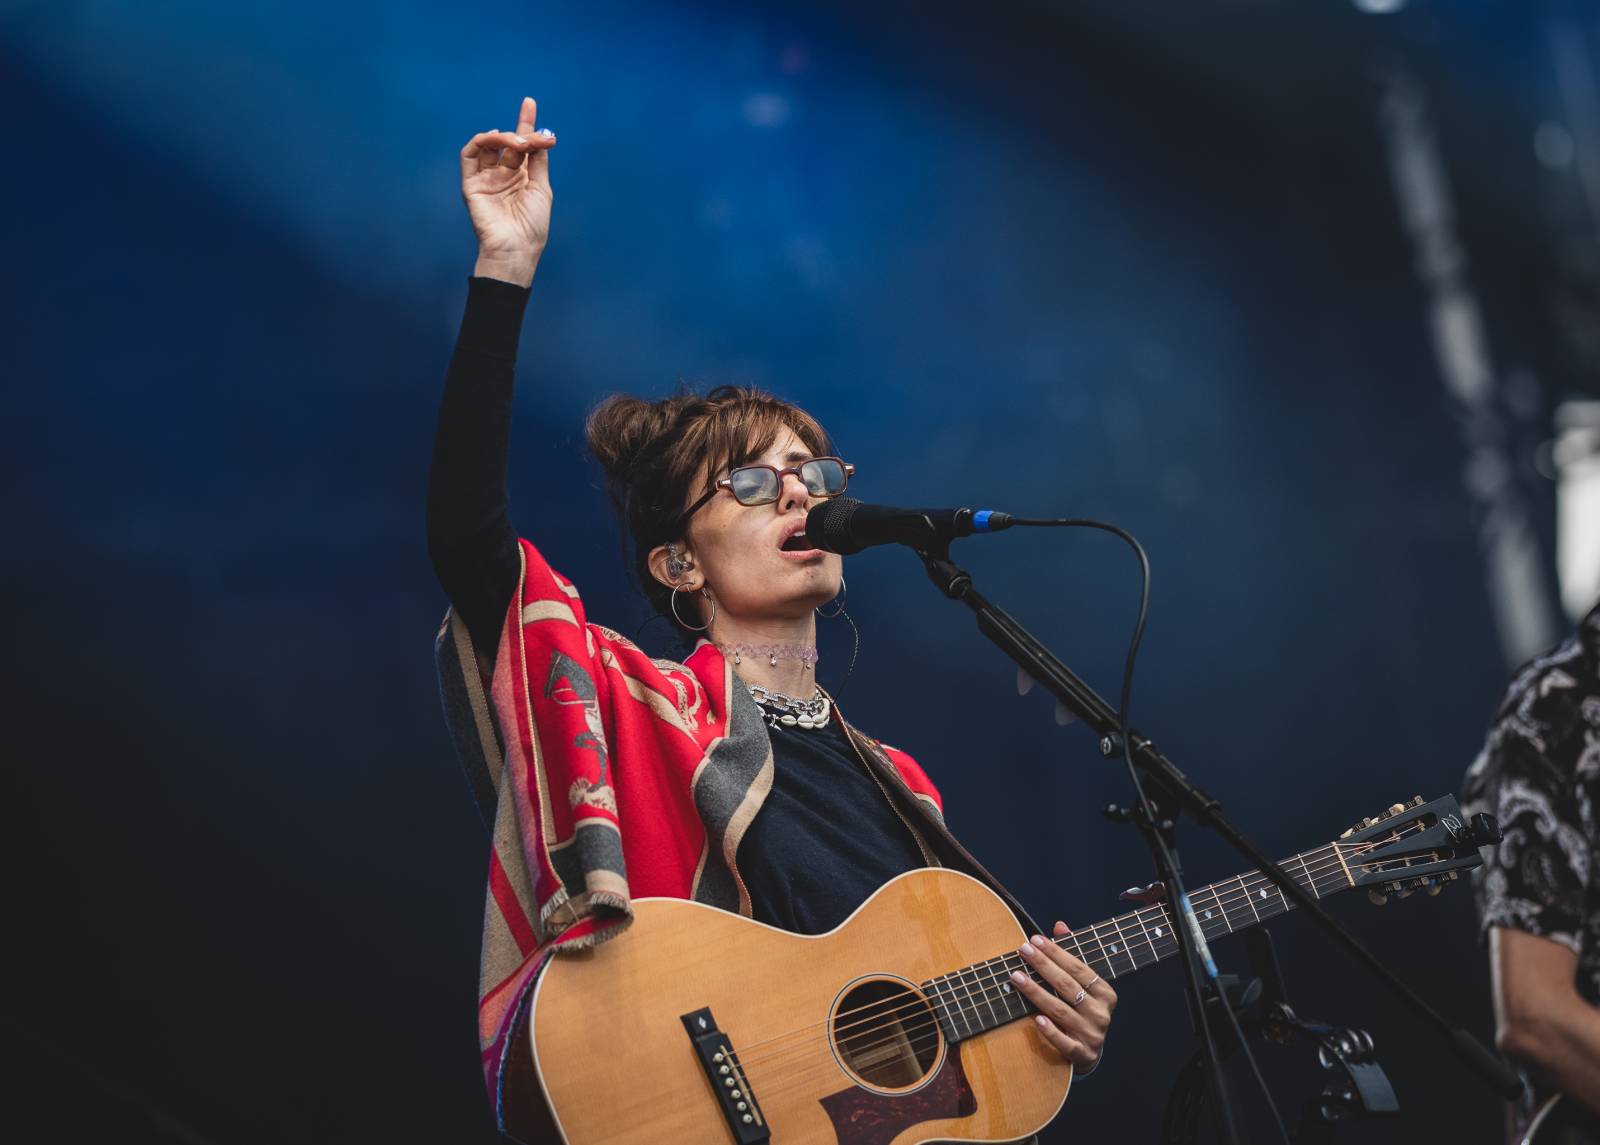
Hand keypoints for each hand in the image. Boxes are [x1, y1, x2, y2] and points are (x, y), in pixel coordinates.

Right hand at [460, 96, 556, 281]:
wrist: (515, 247)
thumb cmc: (532, 224)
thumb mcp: (541, 188)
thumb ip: (538, 161)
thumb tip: (542, 135)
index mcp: (522, 177)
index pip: (523, 145)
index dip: (526, 123)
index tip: (529, 102)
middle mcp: (503, 174)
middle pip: (510, 143)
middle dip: (524, 134)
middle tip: (536, 138)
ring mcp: (487, 178)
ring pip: (489, 145)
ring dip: (505, 137)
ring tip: (519, 143)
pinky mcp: (471, 184)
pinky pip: (469, 155)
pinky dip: (480, 141)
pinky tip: (495, 138)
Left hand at [1010, 921, 1116, 1069]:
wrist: (1089, 1052)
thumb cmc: (1081, 1009)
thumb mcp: (1082, 984)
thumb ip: (1072, 955)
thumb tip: (1060, 925)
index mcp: (1105, 993)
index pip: (1078, 968)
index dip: (1056, 952)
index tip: (1035, 939)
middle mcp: (1101, 1013)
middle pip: (1068, 985)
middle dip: (1043, 965)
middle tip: (1023, 950)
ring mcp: (1092, 1035)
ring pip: (1061, 1011)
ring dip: (1037, 993)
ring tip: (1016, 976)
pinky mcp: (1081, 1054)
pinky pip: (1064, 1042)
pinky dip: (1050, 1031)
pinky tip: (1035, 1018)